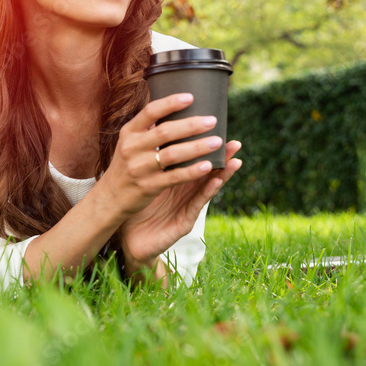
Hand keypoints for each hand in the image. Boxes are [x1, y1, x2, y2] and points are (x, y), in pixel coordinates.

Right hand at [96, 93, 228, 223]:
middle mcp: (132, 148)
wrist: (110, 198)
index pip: (150, 112)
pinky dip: (192, 171)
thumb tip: (174, 107)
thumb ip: (147, 129)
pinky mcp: (148, 186)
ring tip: (217, 142)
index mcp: (129, 132)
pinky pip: (174, 177)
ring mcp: (139, 168)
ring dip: (197, 147)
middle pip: (165, 132)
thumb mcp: (129, 143)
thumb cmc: (126, 165)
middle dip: (191, 125)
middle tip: (212, 120)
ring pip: (172, 154)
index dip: (170, 103)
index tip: (191, 97)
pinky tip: (208, 165)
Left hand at [119, 139, 241, 270]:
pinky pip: (197, 203)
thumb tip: (149, 128)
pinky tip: (216, 180)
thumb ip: (152, 159)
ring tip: (235, 161)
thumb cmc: (136, 206)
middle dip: (222, 157)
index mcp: (176, 177)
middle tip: (235, 143)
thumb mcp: (144, 179)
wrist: (129, 238)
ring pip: (207, 186)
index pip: (194, 159)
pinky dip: (207, 191)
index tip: (216, 130)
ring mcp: (186, 205)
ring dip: (223, 174)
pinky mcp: (184, 221)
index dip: (205, 145)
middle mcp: (185, 191)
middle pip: (207, 170)